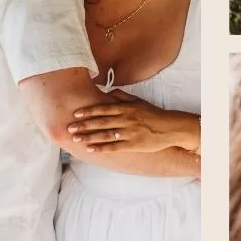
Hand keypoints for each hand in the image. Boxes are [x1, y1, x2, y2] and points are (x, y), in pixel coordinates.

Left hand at [69, 95, 199, 153]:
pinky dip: (102, 148)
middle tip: (70, 128)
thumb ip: (121, 96)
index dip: (88, 111)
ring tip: (76, 139)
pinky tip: (90, 149)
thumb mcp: (137, 101)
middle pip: (101, 122)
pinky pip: (114, 147)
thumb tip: (107, 90)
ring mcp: (129, 133)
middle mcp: (126, 120)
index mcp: (126, 108)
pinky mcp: (133, 145)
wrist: (170, 128)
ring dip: (89, 137)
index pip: (103, 109)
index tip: (75, 114)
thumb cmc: (152, 114)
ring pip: (105, 135)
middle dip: (84, 125)